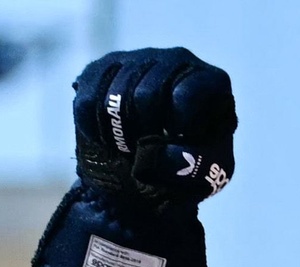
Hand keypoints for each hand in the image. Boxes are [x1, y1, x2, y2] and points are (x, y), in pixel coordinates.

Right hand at [73, 47, 235, 205]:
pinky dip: (96, 131)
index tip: (177, 143)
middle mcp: (176, 60)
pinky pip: (88, 101)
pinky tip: (111, 139)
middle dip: (144, 132)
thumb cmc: (189, 166)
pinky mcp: (102, 69)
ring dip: (120, 134)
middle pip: (145, 94)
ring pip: (114, 96)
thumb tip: (158, 150)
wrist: (154, 169)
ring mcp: (137, 60)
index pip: (186, 94)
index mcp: (211, 81)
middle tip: (150, 149)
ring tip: (133, 146)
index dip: (176, 126)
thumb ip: (198, 163)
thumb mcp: (208, 173)